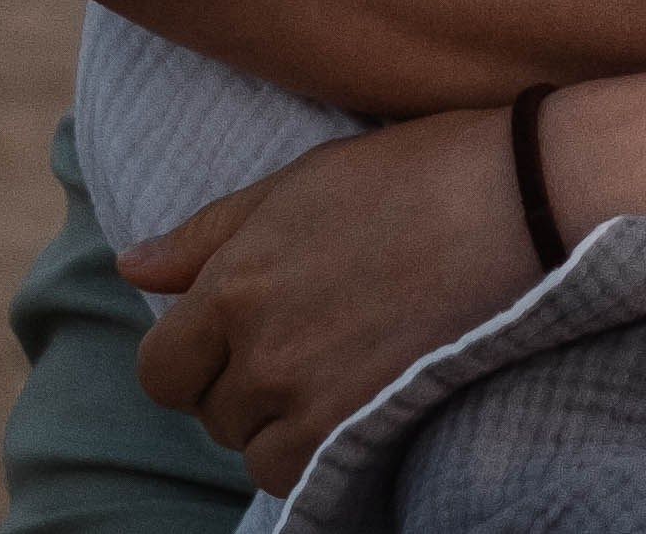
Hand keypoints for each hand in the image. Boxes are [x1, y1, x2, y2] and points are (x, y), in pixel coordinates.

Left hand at [118, 108, 541, 495]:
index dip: (187, 356)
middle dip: (236, 381)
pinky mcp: (358, 427)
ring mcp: (309, 394)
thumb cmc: (409, 173)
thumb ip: (208, 234)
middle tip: (296, 334)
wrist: (515, 202)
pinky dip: (308, 449)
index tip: (228, 336)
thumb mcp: (299, 182)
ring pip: (250, 446)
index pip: (160, 368)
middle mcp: (260, 348)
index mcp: (235, 280)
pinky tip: (344, 400)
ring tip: (326, 363)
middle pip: (208, 411)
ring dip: (273, 418)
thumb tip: (130, 268)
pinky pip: (295, 472)